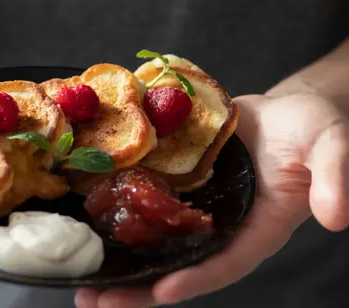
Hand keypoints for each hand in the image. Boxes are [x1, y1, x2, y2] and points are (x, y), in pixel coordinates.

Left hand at [76, 93, 348, 307]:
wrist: (282, 110)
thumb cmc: (313, 128)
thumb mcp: (332, 145)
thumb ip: (335, 177)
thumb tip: (335, 217)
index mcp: (257, 228)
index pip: (226, 263)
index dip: (195, 279)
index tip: (160, 293)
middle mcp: (220, 226)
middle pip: (177, 265)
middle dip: (136, 289)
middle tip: (91, 300)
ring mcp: (195, 208)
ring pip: (154, 243)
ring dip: (117, 262)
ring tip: (77, 280)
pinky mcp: (177, 186)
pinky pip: (146, 206)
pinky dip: (119, 218)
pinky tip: (85, 225)